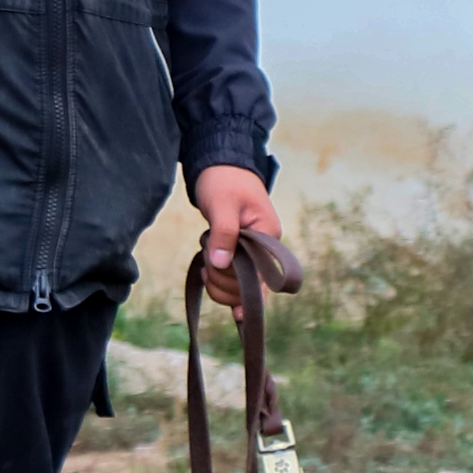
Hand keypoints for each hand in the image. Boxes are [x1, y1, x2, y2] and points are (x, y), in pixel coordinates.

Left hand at [191, 165, 286, 312]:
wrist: (220, 166)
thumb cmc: (223, 181)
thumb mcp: (222, 204)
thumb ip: (224, 233)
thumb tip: (221, 264)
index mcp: (268, 236)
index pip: (259, 275)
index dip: (242, 289)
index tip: (233, 305)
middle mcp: (264, 249)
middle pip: (247, 285)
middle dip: (222, 279)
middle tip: (206, 257)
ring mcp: (252, 252)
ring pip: (237, 285)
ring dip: (217, 280)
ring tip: (205, 260)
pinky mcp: (238, 252)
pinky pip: (231, 277)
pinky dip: (218, 280)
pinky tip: (207, 274)